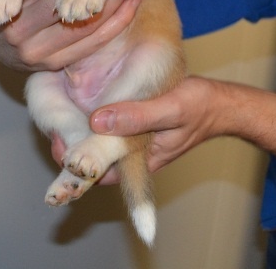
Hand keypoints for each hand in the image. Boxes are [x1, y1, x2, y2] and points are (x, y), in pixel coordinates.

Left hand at [50, 76, 217, 183]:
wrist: (220, 103)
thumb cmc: (199, 106)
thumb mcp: (170, 108)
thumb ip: (136, 116)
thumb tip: (97, 121)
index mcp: (142, 157)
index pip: (101, 173)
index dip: (77, 165)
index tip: (59, 147)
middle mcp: (135, 153)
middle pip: (97, 162)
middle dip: (74, 152)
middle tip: (54, 131)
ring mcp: (136, 141)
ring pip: (102, 145)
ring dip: (82, 136)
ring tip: (62, 119)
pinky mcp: (138, 126)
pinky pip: (111, 131)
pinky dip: (95, 124)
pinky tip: (84, 109)